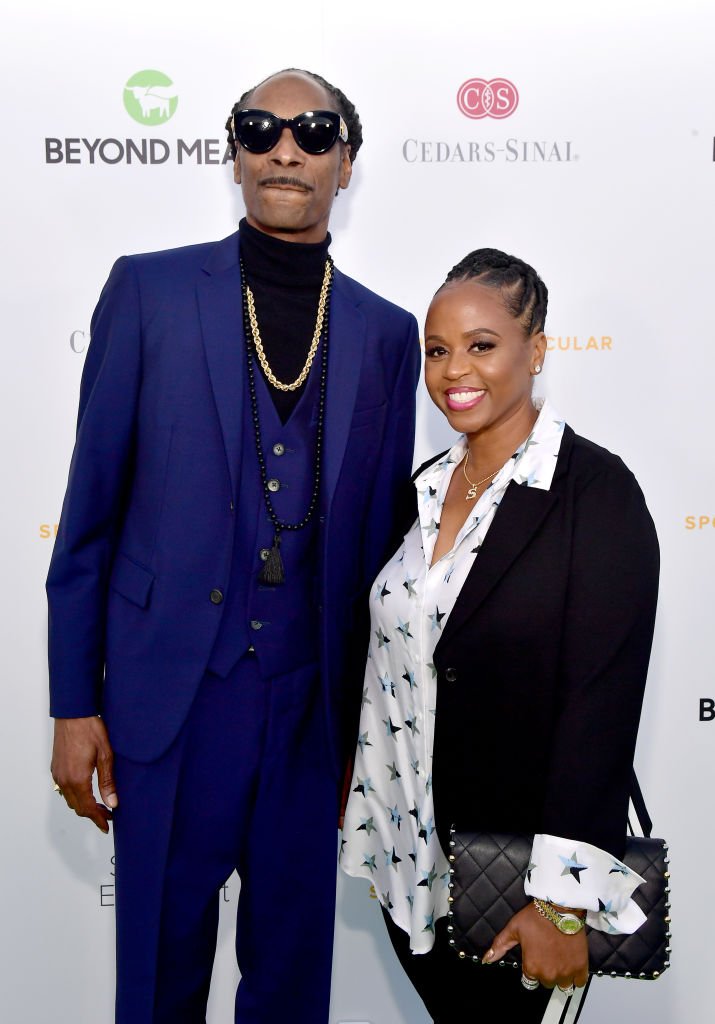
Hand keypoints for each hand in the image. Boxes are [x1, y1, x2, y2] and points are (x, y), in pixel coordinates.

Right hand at [50, 717, 116, 832]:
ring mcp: (58, 774)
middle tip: (108, 816)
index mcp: (77, 779)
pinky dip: (76, 796)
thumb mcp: (106, 755)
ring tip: (100, 806)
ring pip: (70, 799)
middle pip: (77, 807)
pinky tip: (87, 792)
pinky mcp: (56, 768)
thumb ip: (108, 781)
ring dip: (84, 805)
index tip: (107, 826)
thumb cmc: (90, 729)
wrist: (74, 713)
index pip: (88, 808)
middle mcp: (64, 779)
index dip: (98, 819)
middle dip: (93, 814)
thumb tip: (112, 803)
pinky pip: (64, 789)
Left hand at [483, 902, 588, 989]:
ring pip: (562, 984)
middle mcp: (548, 974)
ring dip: (560, 975)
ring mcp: (565, 972)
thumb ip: (500, 946)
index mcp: (531, 968)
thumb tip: (486, 959)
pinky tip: (571, 963)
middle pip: (545, 982)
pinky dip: (576, 976)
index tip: (535, 956)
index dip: (531, 967)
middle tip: (547, 954)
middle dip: (545, 971)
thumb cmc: (536, 917)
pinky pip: (579, 982)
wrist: (559, 907)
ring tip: (559, 959)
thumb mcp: (514, 929)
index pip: (529, 980)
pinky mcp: (580, 967)